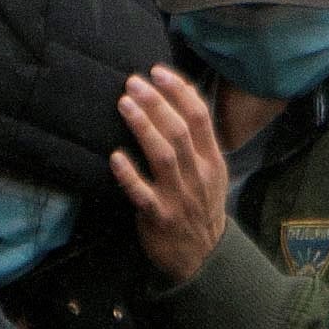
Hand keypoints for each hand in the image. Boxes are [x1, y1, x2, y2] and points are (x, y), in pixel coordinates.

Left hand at [111, 67, 227, 284]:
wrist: (204, 257)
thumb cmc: (201, 207)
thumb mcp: (212, 173)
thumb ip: (199, 141)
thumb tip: (180, 97)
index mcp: (212, 161)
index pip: (199, 117)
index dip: (178, 91)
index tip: (157, 72)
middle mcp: (198, 175)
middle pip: (179, 131)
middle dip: (156, 103)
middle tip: (133, 82)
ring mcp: (179, 197)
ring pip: (163, 156)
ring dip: (143, 128)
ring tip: (125, 104)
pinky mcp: (159, 217)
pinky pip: (143, 194)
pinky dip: (129, 175)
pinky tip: (115, 158)